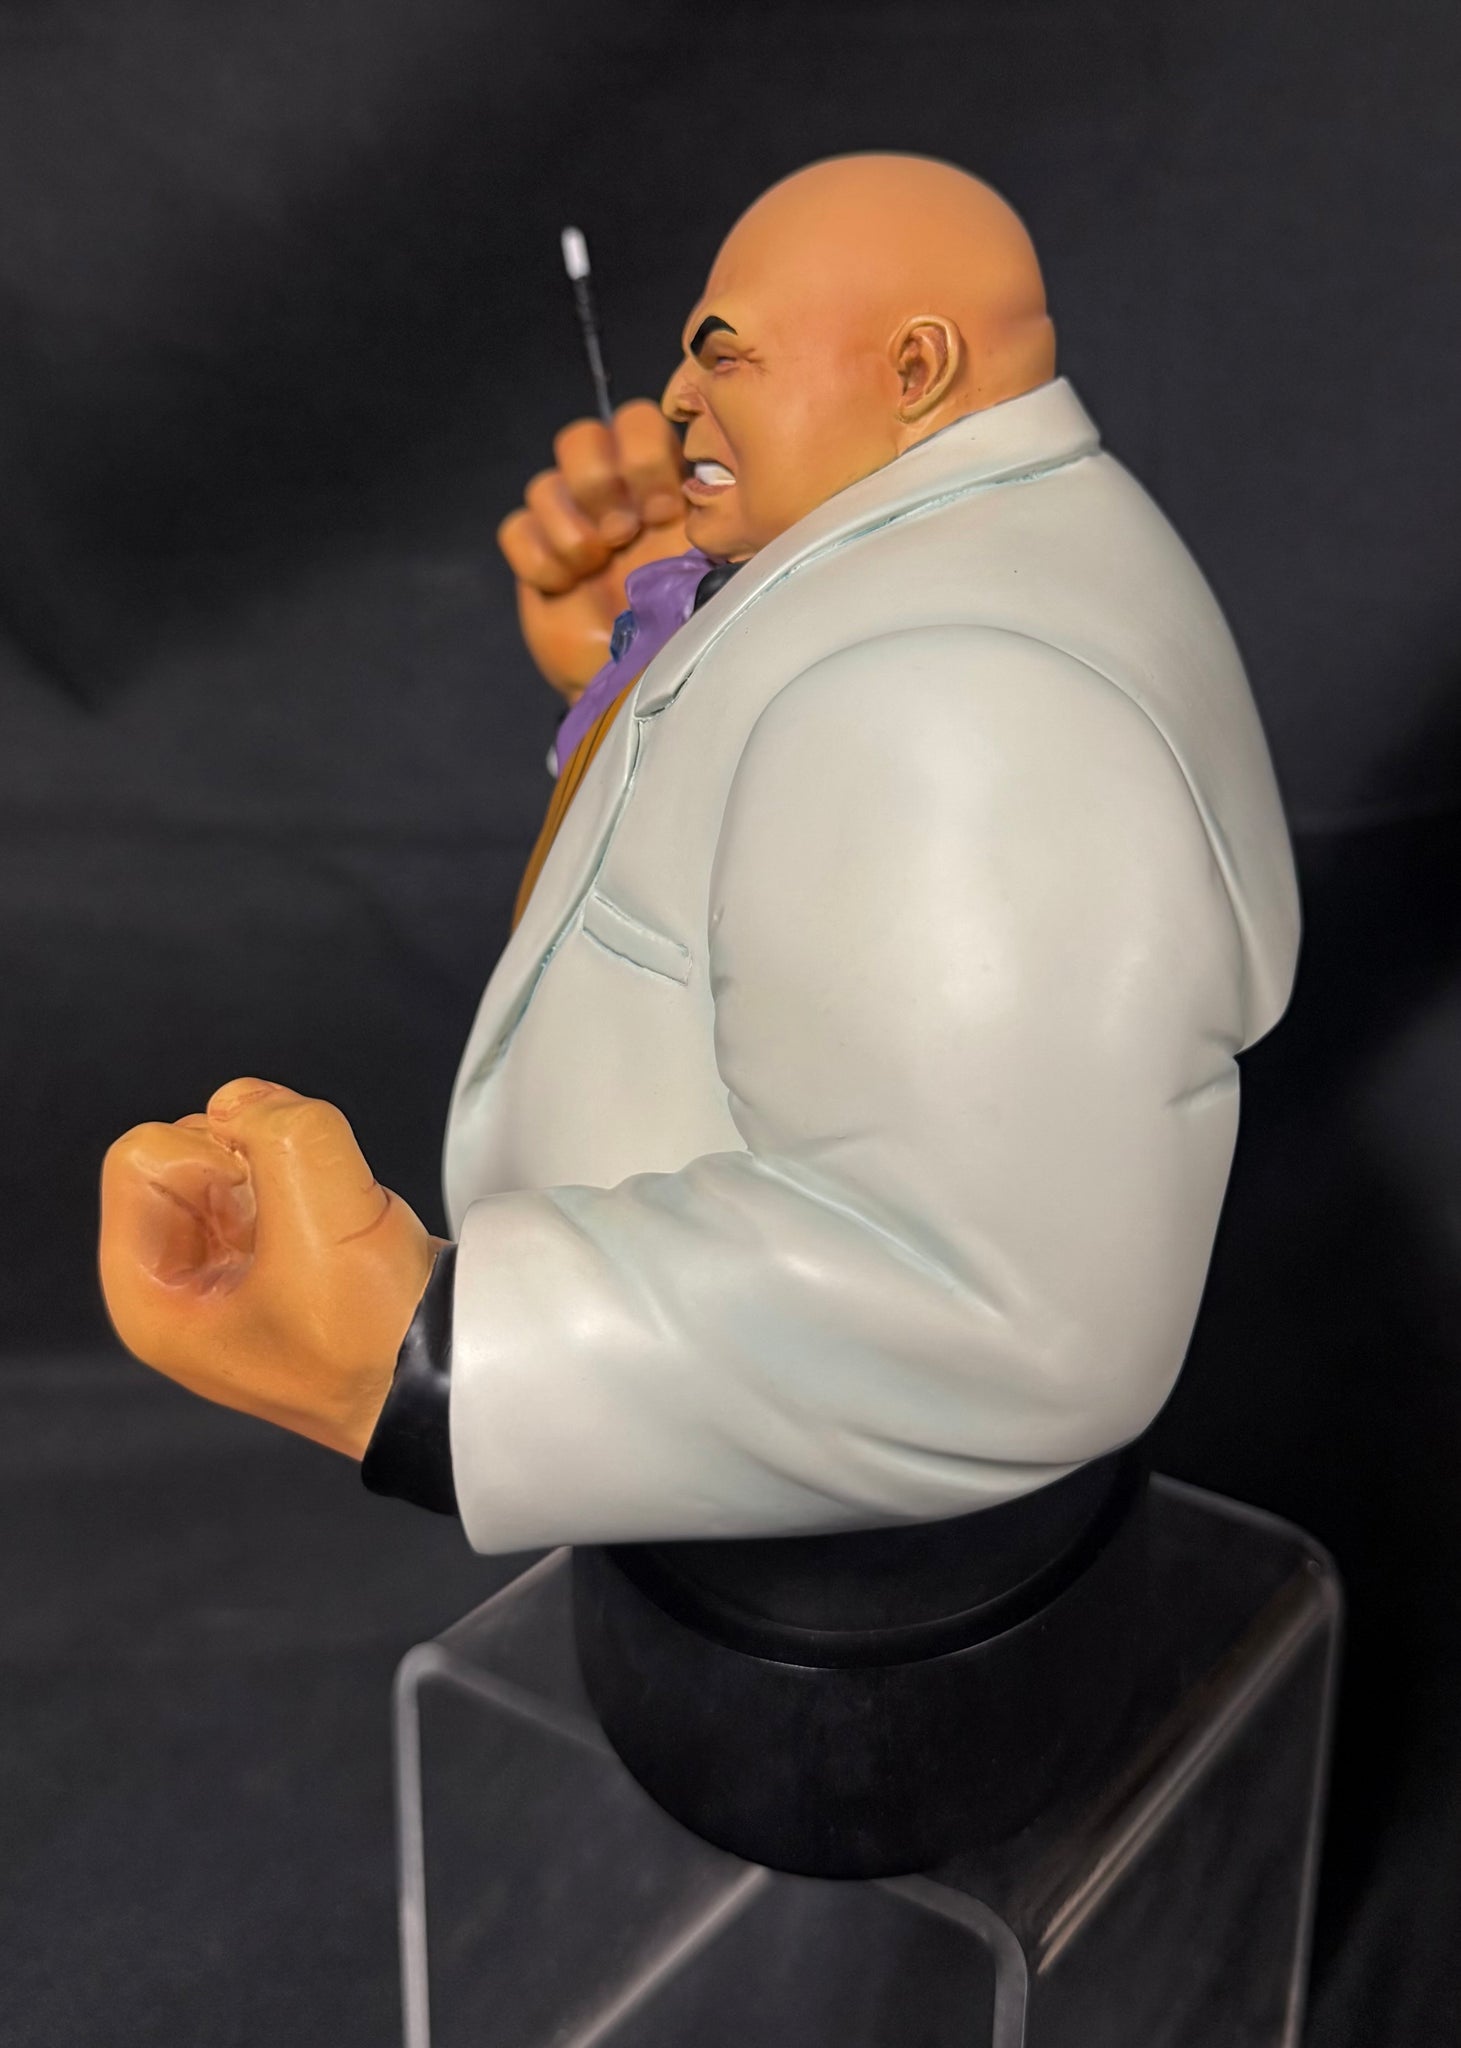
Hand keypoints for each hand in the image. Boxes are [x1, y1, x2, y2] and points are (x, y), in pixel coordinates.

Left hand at [99, 1078, 437, 1458]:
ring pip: (242, 1150)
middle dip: (258, 1151)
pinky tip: (351, 1219)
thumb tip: (255, 1103)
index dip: (210, 1153)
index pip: (138, 1156)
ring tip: (338, 1218)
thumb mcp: (325, 1218)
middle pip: (188, 1145)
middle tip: (313, 1206)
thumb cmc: (374, 1348)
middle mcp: (182, 1281)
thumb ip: (286, 1130)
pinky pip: (284, 1167)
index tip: (268, 1198)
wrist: (448, 1380)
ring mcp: (236, 1265)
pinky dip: (326, 1172)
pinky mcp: (284, 1249)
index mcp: (150, 1296)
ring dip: (301, 1164)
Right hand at [498, 398, 689, 700]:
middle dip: (599, 485)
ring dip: (571, 531)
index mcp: (662, 484)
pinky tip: (565, 588)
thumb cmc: (688, 629)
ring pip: (543, 484)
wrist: (641, 685)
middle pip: (579, 437)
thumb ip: (710, 526)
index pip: (638, 420)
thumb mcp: (715, 571)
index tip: (663, 513)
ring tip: (594, 570)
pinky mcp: (534, 558)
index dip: (643, 456)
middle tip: (623, 535)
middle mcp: (612, 495)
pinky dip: (539, 561)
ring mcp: (568, 524)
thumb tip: (709, 494)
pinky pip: (515, 529)